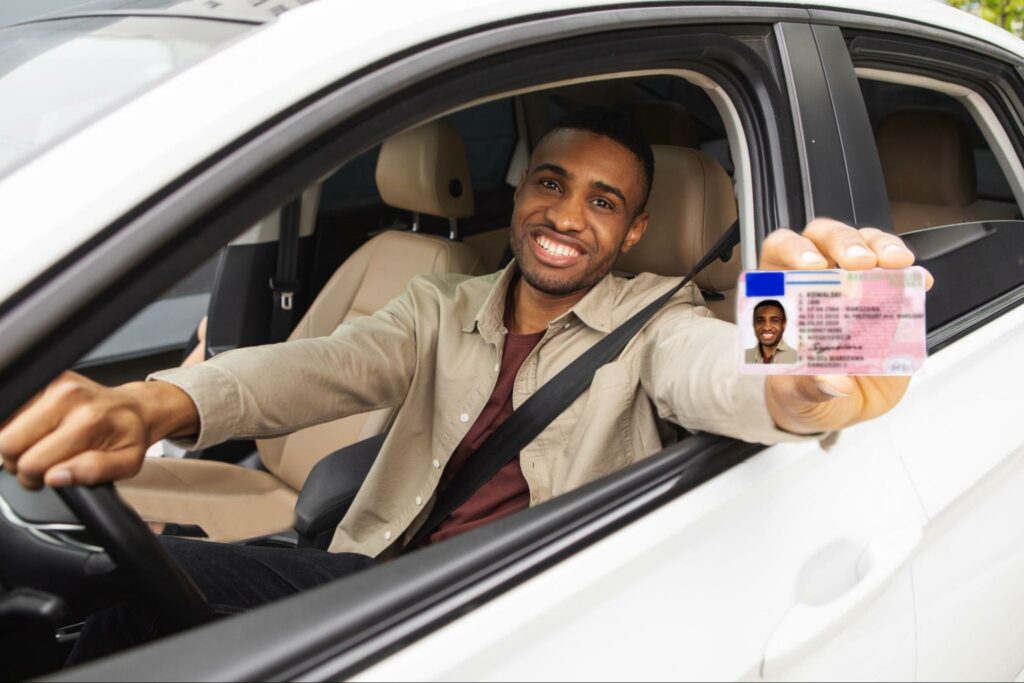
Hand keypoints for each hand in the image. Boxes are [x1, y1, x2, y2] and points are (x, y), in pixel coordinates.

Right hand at [0, 372, 197, 488]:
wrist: (137, 407)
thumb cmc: (130, 436)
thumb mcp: (126, 463)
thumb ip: (92, 472)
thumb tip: (56, 477)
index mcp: (88, 420)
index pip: (32, 462)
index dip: (36, 478)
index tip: (49, 476)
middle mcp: (68, 397)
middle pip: (9, 443)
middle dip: (22, 462)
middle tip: (45, 462)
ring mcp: (54, 384)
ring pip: (4, 427)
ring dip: (19, 443)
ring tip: (45, 445)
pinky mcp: (45, 380)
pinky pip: (11, 411)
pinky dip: (19, 426)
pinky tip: (41, 431)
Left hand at [761, 218, 932, 434]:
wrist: (839, 407)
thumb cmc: (804, 391)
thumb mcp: (797, 396)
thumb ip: (808, 387)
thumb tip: (831, 382)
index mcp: (781, 294)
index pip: (780, 251)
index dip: (794, 249)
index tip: (812, 265)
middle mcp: (816, 281)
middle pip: (824, 238)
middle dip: (843, 243)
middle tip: (860, 263)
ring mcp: (854, 284)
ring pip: (864, 243)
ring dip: (881, 246)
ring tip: (895, 263)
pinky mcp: (887, 296)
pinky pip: (899, 273)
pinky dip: (912, 273)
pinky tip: (919, 281)